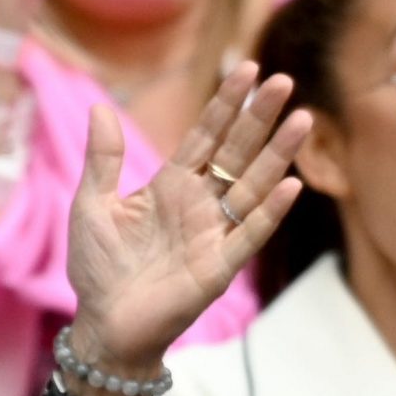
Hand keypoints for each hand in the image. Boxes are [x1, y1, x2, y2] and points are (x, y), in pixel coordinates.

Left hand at [65, 63, 309, 376]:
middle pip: (237, 153)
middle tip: (286, 81)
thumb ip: (104, 159)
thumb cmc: (98, 269)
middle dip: (260, 118)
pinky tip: (292, 186)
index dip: (226, 104)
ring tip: (302, 121)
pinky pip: (249, 235)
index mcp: (172, 185)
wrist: (104, 325)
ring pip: (253, 188)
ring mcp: (213, 235)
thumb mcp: (93, 204)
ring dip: (278, 156)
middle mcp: (200, 205)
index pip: (206, 136)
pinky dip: (270, 212)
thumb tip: (100, 107)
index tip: (248, 70)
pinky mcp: (218, 268)